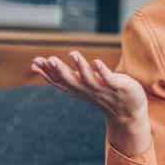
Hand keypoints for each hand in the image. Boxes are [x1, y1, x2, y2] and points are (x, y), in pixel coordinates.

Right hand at [31, 52, 150, 153]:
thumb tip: (46, 63)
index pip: (60, 82)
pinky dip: (102, 71)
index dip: (47, 73)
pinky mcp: (118, 87)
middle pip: (71, 81)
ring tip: (73, 53)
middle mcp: (88, 90)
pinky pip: (109, 79)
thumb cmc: (103, 93)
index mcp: (79, 89)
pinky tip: (96, 61)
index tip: (35, 63)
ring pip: (89, 79)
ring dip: (81, 67)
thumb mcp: (81, 84)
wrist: (129, 111)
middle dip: (60, 70)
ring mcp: (103, 89)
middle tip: (49, 59)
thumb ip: (66, 74)